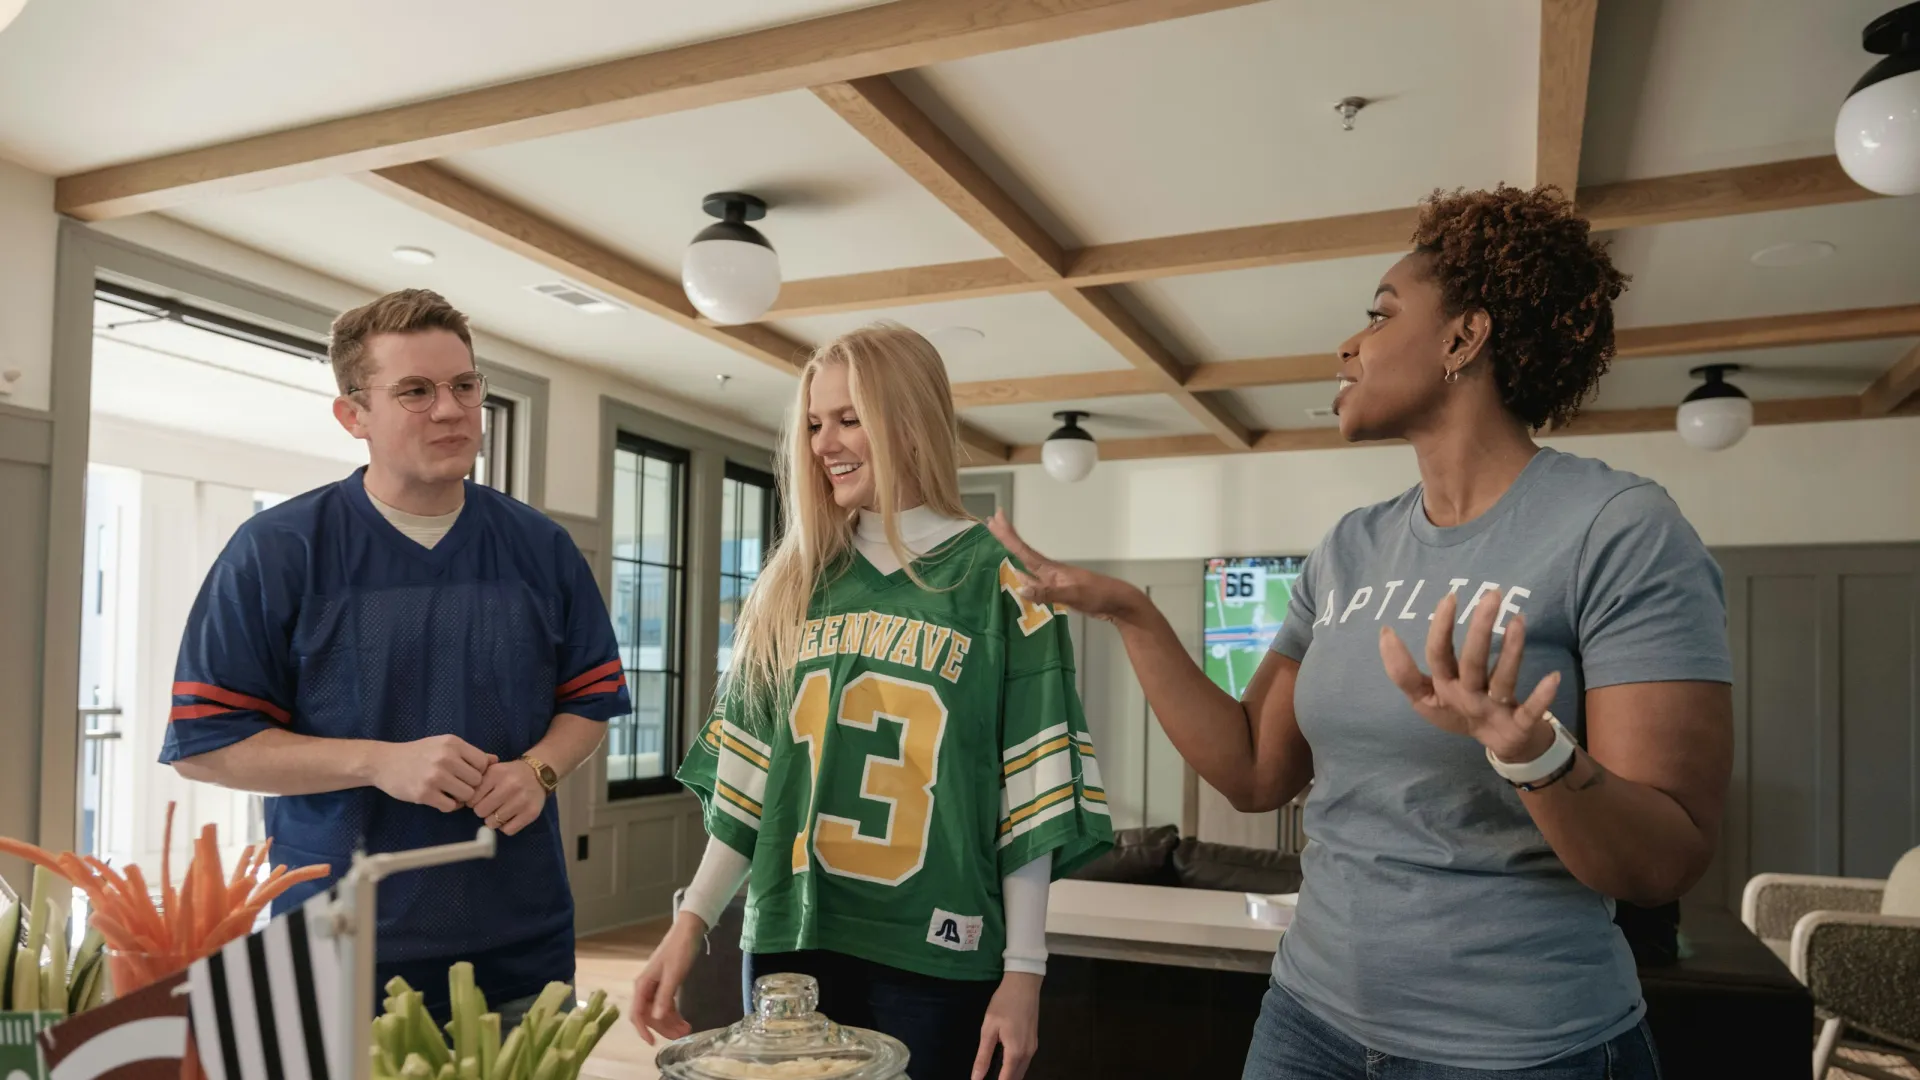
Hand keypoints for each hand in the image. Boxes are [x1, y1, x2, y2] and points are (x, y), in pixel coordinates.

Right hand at [369, 735, 495, 811]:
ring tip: (450, 793)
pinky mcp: (424, 793)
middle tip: (458, 786)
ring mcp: (434, 776)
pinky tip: (440, 799)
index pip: (482, 763)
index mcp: (452, 744)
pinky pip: (450, 806)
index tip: (467, 775)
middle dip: (470, 786)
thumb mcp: (444, 745)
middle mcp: (445, 758)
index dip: (478, 772)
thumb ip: (469, 753)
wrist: (384, 762)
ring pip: (466, 795)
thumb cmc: (418, 753)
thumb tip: (495, 760)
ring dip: (461, 798)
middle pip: (477, 781)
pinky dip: (449, 806)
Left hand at [469, 757, 547, 835]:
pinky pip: (508, 830)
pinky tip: (509, 817)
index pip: (472, 798)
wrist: (538, 774)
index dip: (473, 801)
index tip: (480, 799)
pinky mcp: (531, 813)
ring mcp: (522, 800)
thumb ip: (476, 782)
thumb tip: (460, 802)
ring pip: (493, 823)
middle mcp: (510, 786)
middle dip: (482, 811)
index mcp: (496, 774)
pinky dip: (506, 827)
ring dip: (493, 820)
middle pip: (480, 812)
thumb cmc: (509, 774)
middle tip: (490, 806)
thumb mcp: (492, 770)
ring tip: (499, 811)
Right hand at [629, 915, 701, 1044]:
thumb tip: (655, 1018)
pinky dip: (674, 1013)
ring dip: (670, 1023)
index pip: (637, 1014)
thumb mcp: (673, 975)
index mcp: (642, 985)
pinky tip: (684, 1021)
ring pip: (658, 1011)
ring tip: (686, 1030)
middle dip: (663, 1028)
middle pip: (649, 1015)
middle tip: (681, 1036)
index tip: (652, 1043)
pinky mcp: (665, 984)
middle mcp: (645, 987)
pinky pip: (666, 1004)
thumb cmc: (679, 950)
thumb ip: (664, 997)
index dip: (643, 1030)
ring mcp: (655, 986)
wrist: (689, 931)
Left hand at [973, 971, 1039, 1079]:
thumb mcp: (989, 1029)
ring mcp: (1033, 1047)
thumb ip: (983, 1056)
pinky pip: (1025, 1062)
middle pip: (1017, 1078)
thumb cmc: (1003, 1004)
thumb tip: (976, 1078)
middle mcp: (1028, 1054)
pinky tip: (1006, 1066)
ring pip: (1022, 1071)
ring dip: (1011, 1077)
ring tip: (996, 1076)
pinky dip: (1016, 1068)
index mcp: (1015, 1052)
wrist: (1024, 984)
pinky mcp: (1034, 1041)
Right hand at [985, 512, 1144, 622]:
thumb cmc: (1097, 595)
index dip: (1008, 535)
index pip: (1023, 550)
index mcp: (1050, 570)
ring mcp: (1054, 580)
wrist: (1116, 602)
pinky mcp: (1058, 590)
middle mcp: (1049, 571)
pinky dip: (1024, 576)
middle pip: (1023, 551)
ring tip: (1002, 543)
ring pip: (1028, 564)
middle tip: (993, 521)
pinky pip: (1035, 580)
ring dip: (1014, 553)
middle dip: (1007, 537)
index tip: (996, 518)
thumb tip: (1019, 586)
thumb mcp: (1071, 594)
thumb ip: (1046, 592)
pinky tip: (1020, 580)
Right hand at [1378, 589, 1561, 762]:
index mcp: (1443, 687)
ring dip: (1511, 652)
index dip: (1441, 628)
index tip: (1451, 597)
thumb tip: (1384, 631)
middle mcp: (1467, 697)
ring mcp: (1494, 711)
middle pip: (1471, 663)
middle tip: (1492, 594)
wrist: (1496, 743)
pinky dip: (1541, 698)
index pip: (1438, 655)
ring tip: (1519, 619)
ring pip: (1503, 681)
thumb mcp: (1423, 695)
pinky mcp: (1519, 725)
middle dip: (1480, 630)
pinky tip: (1553, 677)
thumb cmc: (1458, 709)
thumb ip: (1402, 669)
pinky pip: (1531, 712)